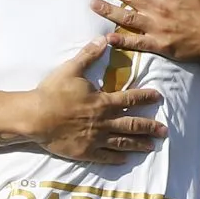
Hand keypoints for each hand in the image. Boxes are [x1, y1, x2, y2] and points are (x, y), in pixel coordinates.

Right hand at [31, 37, 166, 161]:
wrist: (34, 117)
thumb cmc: (53, 92)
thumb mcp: (71, 69)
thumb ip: (89, 55)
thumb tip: (104, 39)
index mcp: (103, 101)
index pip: (131, 98)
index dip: (146, 97)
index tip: (159, 98)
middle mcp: (104, 121)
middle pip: (132, 124)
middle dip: (150, 127)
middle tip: (164, 131)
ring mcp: (95, 138)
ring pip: (122, 142)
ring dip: (139, 144)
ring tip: (152, 147)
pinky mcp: (85, 151)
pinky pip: (104, 156)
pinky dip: (116, 158)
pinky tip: (125, 160)